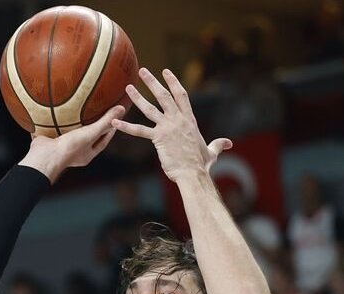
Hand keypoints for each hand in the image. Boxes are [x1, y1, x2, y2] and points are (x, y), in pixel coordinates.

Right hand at [20, 105, 123, 182]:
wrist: (44, 156)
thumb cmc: (69, 148)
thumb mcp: (90, 133)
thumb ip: (105, 122)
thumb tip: (122, 109)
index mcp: (87, 154)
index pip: (103, 142)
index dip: (109, 131)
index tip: (114, 121)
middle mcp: (75, 153)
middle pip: (87, 139)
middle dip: (92, 127)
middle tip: (97, 114)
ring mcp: (61, 148)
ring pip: (70, 135)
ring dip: (73, 125)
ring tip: (77, 111)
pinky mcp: (49, 142)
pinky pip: (54, 130)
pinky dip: (55, 122)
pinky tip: (55, 112)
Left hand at [112, 68, 231, 184]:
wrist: (193, 173)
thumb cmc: (201, 164)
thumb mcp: (212, 151)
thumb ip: (218, 144)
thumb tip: (229, 143)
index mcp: (189, 120)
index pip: (181, 95)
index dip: (173, 82)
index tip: (165, 72)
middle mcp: (178, 120)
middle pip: (164, 96)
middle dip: (153, 82)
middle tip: (143, 71)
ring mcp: (168, 127)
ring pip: (150, 108)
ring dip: (138, 97)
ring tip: (128, 87)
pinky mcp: (159, 138)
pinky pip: (139, 131)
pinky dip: (125, 127)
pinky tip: (114, 122)